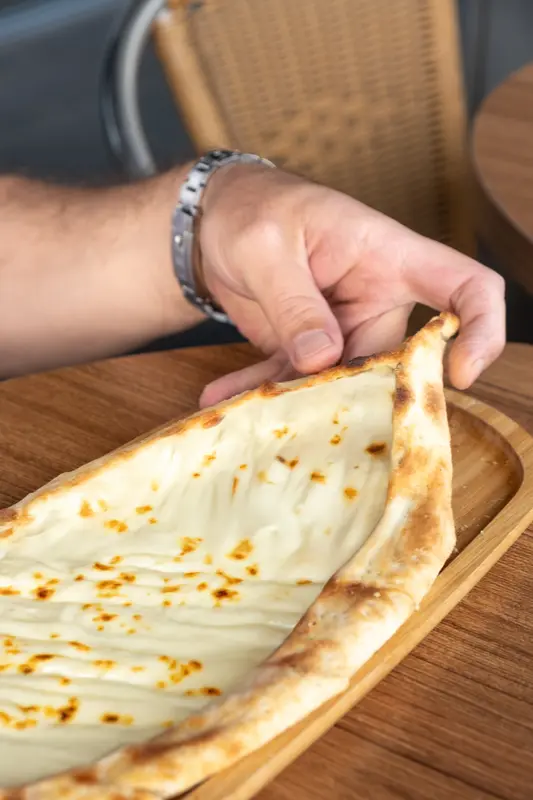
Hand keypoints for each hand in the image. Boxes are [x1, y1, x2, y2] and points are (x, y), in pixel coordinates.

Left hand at [198, 163, 504, 407]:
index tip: (460, 374)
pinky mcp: (309, 350)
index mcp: (388, 257)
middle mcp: (375, 300)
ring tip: (242, 413)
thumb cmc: (253, 209)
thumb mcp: (266, 247)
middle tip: (300, 415)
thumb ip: (295, 302)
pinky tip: (221, 400)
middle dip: (357, 397)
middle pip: (395, 362)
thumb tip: (322, 358)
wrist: (217, 222)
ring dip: (295, 403)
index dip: (480, 328)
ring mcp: (343, 330)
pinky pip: (295, 382)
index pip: (464, 286)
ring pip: (340, 384)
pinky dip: (262, 394)